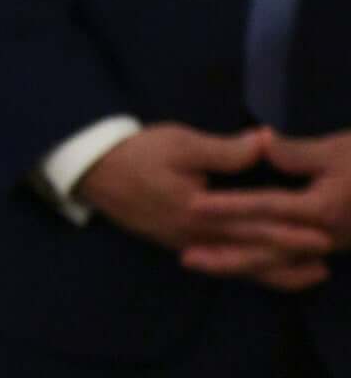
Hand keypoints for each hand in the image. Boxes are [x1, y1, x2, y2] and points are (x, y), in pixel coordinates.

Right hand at [77, 123, 330, 291]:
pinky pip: (219, 264)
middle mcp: (195, 236)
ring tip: (305, 275)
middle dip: (289, 258)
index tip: (321, 233)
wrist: (92, 171)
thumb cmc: (136, 153)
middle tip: (325, 263)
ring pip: (236, 265)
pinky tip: (257, 268)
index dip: (289, 230)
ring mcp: (184, 244)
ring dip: (272, 271)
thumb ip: (224, 150)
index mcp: (199, 211)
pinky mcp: (176, 243)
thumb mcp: (179, 142)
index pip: (253, 223)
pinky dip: (244, 269)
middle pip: (250, 253)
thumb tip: (265, 142)